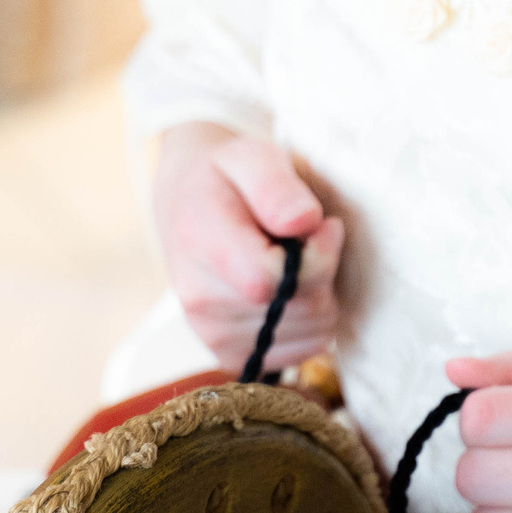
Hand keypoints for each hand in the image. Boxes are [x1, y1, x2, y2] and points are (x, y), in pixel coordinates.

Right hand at [152, 122, 343, 372]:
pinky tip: (288, 290)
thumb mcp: (252, 157)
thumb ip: (277, 187)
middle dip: (323, 272)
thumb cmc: (227, 178)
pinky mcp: (230, 355)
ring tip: (293, 263)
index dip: (319, 254)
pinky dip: (309, 321)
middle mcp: (199, 299)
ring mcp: (212, 334)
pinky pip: (303, 351)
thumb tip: (304, 222)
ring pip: (312, 333)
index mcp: (201, 242)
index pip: (276, 279)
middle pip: (303, 308)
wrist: (187, 204)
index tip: (324, 225)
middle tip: (308, 240)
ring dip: (319, 296)